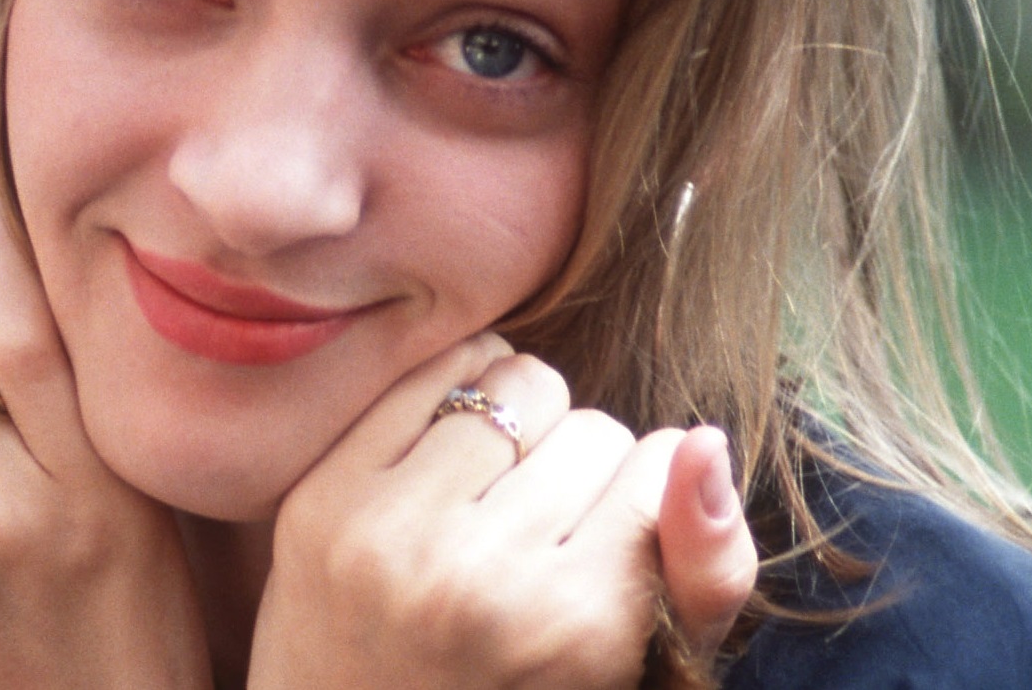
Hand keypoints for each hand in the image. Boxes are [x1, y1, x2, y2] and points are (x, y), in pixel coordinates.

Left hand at [247, 336, 756, 689]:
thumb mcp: (639, 666)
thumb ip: (709, 568)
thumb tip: (704, 437)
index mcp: (573, 632)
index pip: (661, 460)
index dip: (641, 497)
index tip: (607, 550)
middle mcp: (477, 581)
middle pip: (591, 424)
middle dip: (579, 467)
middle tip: (541, 537)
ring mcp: (389, 537)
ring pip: (516, 382)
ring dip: (520, 422)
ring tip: (496, 494)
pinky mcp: (323, 501)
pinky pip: (431, 371)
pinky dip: (455, 392)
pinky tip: (445, 458)